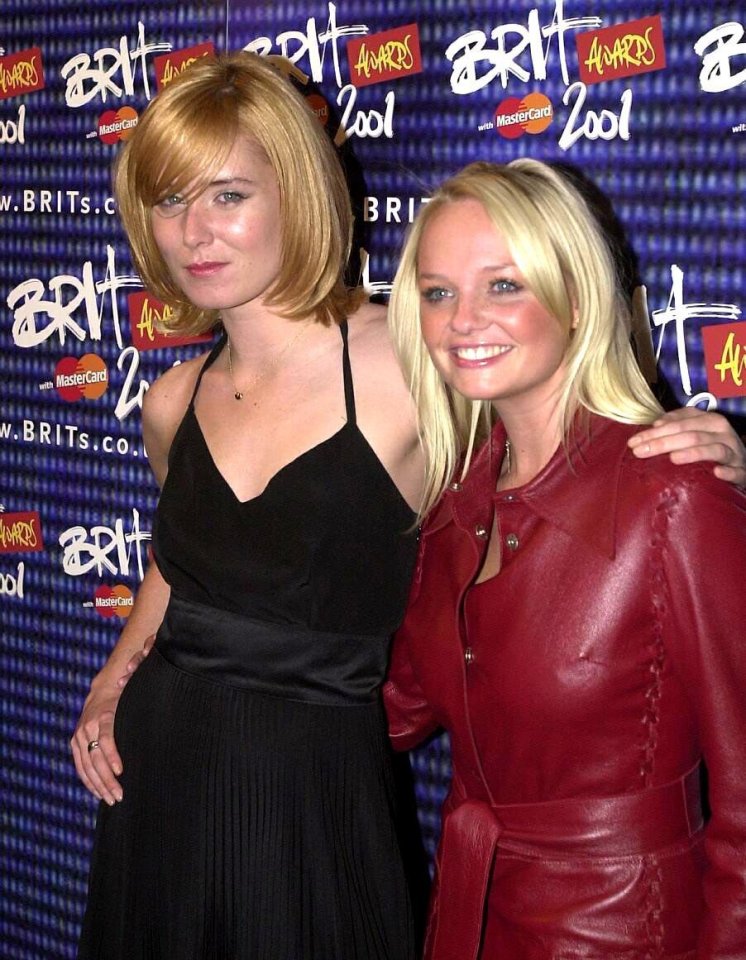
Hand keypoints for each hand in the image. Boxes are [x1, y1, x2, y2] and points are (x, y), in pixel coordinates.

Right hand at [71, 634, 154, 802]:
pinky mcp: (76, 744)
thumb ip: (144, 667)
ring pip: (86, 765)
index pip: (105, 735)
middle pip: (94, 756)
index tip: (121, 769)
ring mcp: (79, 736)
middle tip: (120, 794)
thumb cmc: (129, 686)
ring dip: (99, 784)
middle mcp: (87, 725)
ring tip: (114, 799)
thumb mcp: (138, 680)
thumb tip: (153, 650)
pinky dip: (90, 781)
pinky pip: (81, 766)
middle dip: (106, 777)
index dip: (112, 753)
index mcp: (103, 712)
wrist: (105, 686)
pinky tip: (100, 794)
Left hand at [628, 408, 745, 485]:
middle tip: (640, 452)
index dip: (656, 431)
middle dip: (663, 442)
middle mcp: (722, 432)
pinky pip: (736, 471)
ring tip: (673, 458)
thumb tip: (654, 425)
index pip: (680, 422)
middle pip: (691, 434)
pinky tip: (716, 473)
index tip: (634, 442)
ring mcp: (734, 451)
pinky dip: (727, 472)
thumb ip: (676, 427)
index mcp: (709, 421)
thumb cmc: (712, 449)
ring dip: (693, 453)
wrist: (741, 465)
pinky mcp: (742, 471)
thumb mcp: (695, 434)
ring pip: (713, 449)